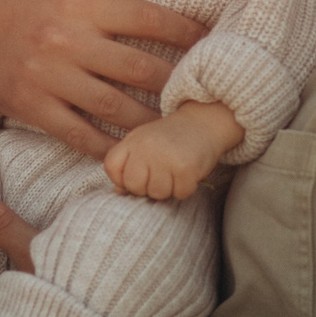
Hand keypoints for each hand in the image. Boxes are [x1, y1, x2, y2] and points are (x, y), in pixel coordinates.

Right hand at [0, 0, 206, 157]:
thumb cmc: (27, 2)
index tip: (212, 47)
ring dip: (151, 122)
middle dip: (176, 84)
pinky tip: (133, 153)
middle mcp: (66, 38)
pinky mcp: (32, 107)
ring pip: (114, 106)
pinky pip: (79, 135)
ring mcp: (48, 76)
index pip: (149, 18)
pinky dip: (109, 148)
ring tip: (176, 128)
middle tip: (203, 96)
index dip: (188, 34)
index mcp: (80, 2)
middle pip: (138, 67)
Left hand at [103, 105, 238, 200]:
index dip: (122, 178)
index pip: (111, 167)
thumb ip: (127, 166)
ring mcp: (166, 156)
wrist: (204, 123)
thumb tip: (119, 191)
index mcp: (132, 140)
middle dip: (147, 187)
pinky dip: (186, 188)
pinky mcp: (186, 167)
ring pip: (158, 193)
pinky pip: (180, 194)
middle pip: (134, 185)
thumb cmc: (171, 140)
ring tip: (175, 172)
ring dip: (169, 189)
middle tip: (161, 174)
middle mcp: (146, 146)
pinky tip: (188, 174)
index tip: (139, 173)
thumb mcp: (144, 144)